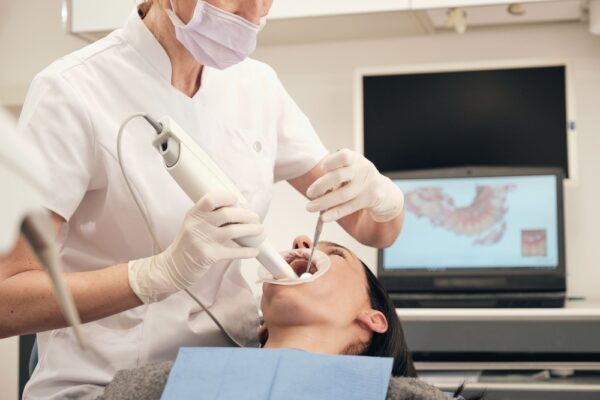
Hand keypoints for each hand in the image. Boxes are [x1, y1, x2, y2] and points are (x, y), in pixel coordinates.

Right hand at [128, 190, 262, 302]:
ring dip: (250, 230)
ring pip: (233, 231)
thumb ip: (209, 216)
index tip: (237, 199)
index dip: (227, 197)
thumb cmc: (187, 244)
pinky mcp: (209, 256)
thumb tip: (236, 208)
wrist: (172, 267)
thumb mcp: (192, 224)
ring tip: (259, 230)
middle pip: (227, 214)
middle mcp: (198, 225)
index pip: (211, 199)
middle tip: (255, 217)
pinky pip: (234, 252)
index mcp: (194, 214)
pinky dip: (247, 251)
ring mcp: (203, 241)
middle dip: (246, 215)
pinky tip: (255, 251)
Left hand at [306, 149, 403, 222]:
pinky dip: (334, 213)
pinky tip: (324, 217)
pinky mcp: (370, 199)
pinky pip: (349, 207)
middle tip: (309, 193)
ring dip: (323, 202)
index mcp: (355, 159)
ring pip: (343, 195)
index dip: (330, 162)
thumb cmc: (360, 179)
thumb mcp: (351, 169)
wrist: (386, 192)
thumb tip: (315, 188)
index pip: (343, 156)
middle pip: (339, 176)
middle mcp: (362, 169)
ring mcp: (368, 184)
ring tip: (309, 207)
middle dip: (321, 185)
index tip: (322, 170)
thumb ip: (335, 173)